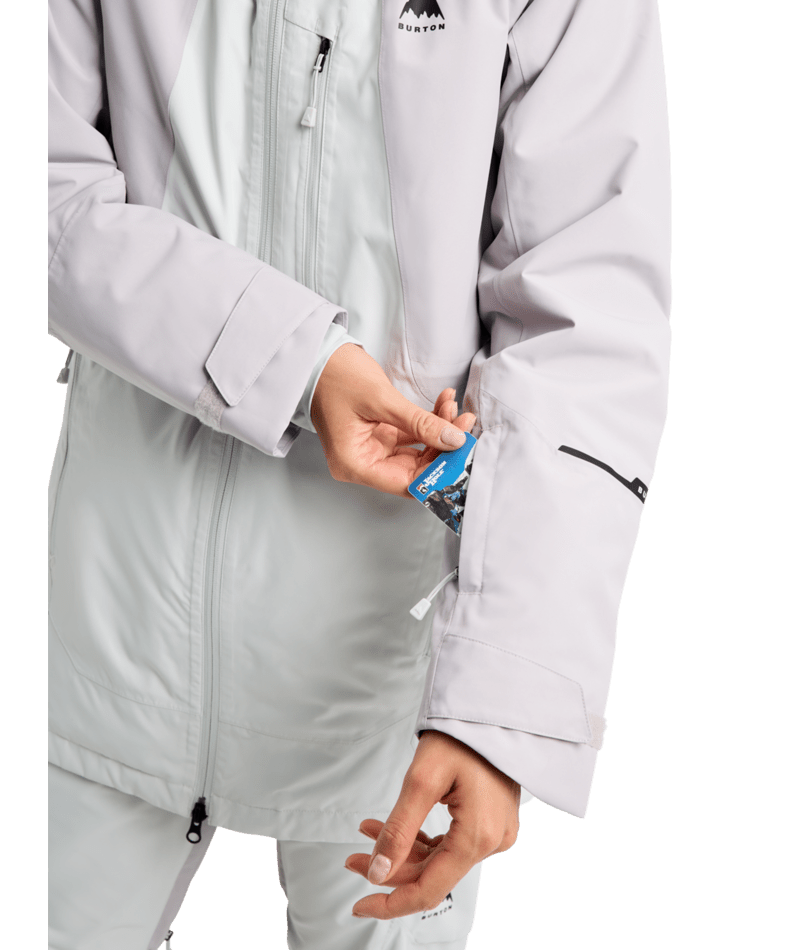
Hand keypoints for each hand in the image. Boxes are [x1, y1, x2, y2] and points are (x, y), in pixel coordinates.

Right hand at [311, 344, 475, 496]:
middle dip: (444, 447)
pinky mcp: (380, 435)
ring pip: (418, 452)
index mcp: (355, 464)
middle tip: (465, 424)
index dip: (438, 473)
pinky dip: (429, 422)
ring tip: (455, 408)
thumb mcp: (381, 400)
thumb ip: (420, 423)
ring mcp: (372, 449)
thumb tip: (454, 440)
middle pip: (416, 470)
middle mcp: (363, 462)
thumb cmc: (335, 376)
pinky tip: (443, 404)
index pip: (407, 483)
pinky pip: (412, 437)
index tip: (461, 454)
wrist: (319, 356)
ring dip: (440, 431)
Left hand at [344, 730, 520, 918]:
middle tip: (354, 856)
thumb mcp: (422, 780)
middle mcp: (492, 841)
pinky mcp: (490, 820)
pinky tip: (394, 826)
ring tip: (368, 830)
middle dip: (389, 868)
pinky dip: (421, 837)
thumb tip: (377, 873)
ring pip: (440, 858)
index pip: (430, 889)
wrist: (489, 710)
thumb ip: (399, 830)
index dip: (391, 903)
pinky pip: (451, 842)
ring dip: (402, 850)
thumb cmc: (461, 736)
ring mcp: (494, 832)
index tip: (359, 905)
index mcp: (478, 837)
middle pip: (432, 873)